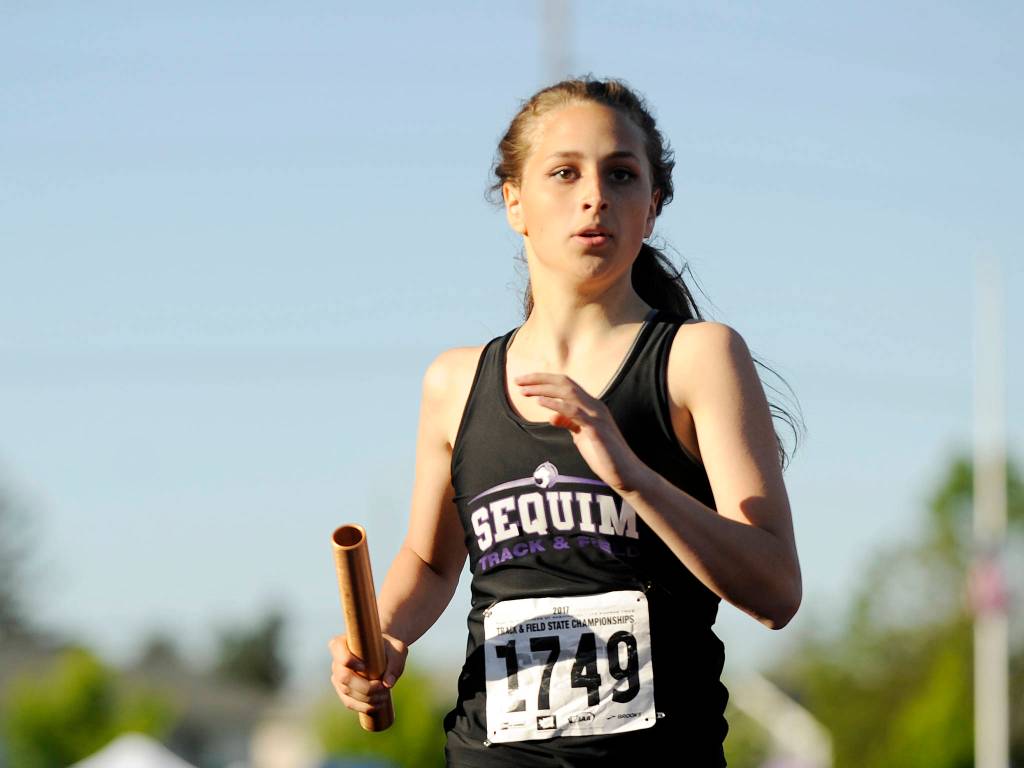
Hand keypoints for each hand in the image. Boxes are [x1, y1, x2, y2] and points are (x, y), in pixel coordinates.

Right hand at [328, 632, 407, 714]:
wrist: (385, 655)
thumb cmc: (389, 649)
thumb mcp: (397, 650)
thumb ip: (395, 663)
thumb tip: (388, 683)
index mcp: (343, 643)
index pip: (337, 649)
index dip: (348, 660)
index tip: (364, 667)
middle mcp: (337, 661)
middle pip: (344, 677)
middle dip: (365, 687)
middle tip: (383, 687)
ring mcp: (338, 678)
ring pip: (347, 692)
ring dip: (367, 698)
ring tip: (384, 696)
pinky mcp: (343, 692)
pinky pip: (349, 702)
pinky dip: (363, 706)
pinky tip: (377, 705)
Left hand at [515, 372, 643, 493]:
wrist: (626, 473)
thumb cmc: (603, 455)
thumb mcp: (581, 436)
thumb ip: (568, 423)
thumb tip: (551, 416)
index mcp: (591, 405)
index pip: (566, 384)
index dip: (544, 380)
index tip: (524, 382)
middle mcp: (594, 405)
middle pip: (564, 382)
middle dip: (539, 379)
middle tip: (517, 380)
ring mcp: (596, 415)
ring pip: (567, 392)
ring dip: (543, 389)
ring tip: (524, 391)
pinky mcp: (595, 428)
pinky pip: (573, 411)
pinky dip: (555, 404)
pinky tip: (540, 402)